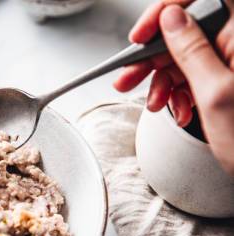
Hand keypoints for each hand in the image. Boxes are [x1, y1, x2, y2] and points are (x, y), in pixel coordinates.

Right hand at [114, 0, 233, 175]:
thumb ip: (191, 50)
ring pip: (184, 56)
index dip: (167, 8)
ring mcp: (233, 61)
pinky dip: (178, 92)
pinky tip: (177, 108)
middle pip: (186, 29)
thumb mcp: (215, 93)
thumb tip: (171, 19)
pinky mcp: (228, 79)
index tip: (143, 33)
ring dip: (162, 80)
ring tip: (154, 103)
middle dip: (154, 56)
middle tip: (129, 76)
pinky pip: (193, 75)